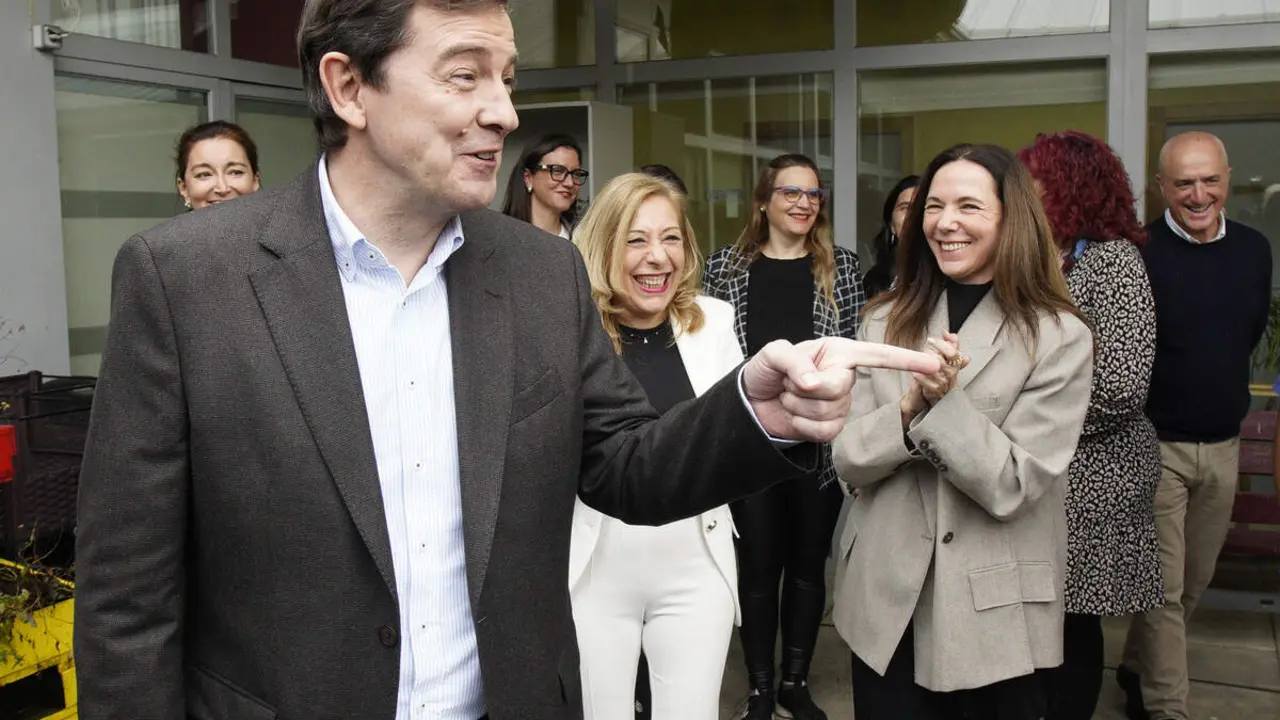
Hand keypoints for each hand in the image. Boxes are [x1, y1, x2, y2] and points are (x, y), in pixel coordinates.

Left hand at [742, 337, 942, 442]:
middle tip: (788, 383)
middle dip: (805, 389)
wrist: (754, 401)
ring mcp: (841, 404)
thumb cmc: (766, 370)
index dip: (907, 359)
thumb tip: (814, 383)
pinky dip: (802, 425)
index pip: (878, 355)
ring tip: (788, 396)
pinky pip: (825, 432)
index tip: (934, 364)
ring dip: (798, 406)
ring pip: (829, 412)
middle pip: (838, 389)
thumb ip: (793, 361)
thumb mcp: (773, 354)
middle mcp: (844, 376)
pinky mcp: (832, 427)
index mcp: (838, 352)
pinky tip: (794, 416)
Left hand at [913, 333, 967, 405]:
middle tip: (925, 347)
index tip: (930, 340)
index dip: (942, 345)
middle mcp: (952, 374)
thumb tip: (946, 332)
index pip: (954, 353)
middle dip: (934, 352)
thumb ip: (947, 345)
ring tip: (920, 359)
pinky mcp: (936, 392)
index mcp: (955, 365)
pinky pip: (929, 383)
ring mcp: (944, 384)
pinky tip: (916, 373)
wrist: (931, 396)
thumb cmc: (938, 375)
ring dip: (927, 363)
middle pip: (945, 361)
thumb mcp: (943, 359)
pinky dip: (922, 377)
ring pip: (937, 370)